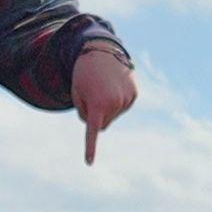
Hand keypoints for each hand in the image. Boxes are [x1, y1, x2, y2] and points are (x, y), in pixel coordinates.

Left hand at [72, 46, 136, 165]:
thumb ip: (84, 114)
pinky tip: (114, 87)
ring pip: (113, 116)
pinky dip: (117, 102)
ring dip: (107, 107)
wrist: (101, 49)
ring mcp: (127, 99)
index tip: (89, 162)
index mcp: (98, 104)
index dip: (90, 147)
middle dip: (96, 116)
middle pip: (103, 125)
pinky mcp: (134, 94)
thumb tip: (100, 126)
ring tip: (103, 88)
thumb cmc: (84, 74)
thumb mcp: (77, 94)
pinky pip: (122, 107)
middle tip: (92, 95)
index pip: (93, 131)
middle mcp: (115, 103)